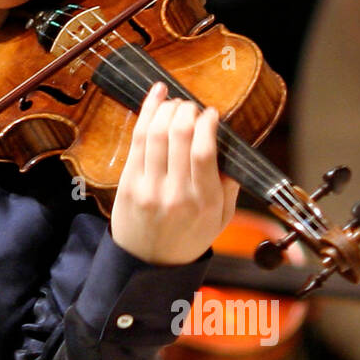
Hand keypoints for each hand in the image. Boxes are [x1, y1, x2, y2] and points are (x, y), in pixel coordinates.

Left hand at [110, 81, 239, 265]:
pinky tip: (156, 96)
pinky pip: (137, 139)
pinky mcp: (128, 182)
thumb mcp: (221, 219)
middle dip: (187, 111)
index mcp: (204, 202)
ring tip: (175, 102)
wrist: (148, 263)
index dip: (208, 124)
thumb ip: (228, 184)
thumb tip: (230, 147)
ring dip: (167, 108)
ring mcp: (148, 187)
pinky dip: (147, 113)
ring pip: (156, 133)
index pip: (204, 152)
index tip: (212, 113)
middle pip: (179, 136)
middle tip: (192, 106)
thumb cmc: (188, 236)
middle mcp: (175, 194)